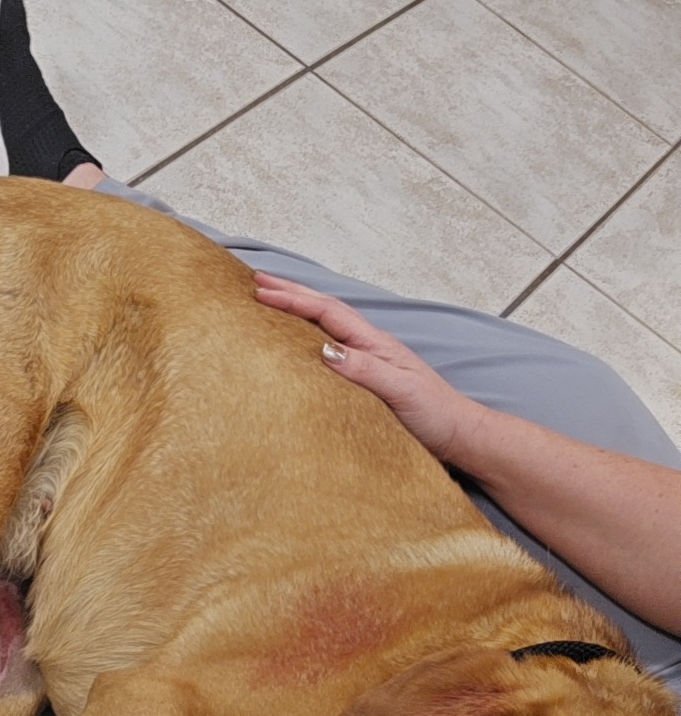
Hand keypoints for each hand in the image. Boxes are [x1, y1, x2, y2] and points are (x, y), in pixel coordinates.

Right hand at [254, 273, 481, 463]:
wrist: (457, 434)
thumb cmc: (435, 413)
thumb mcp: (400, 390)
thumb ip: (365, 369)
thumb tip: (327, 349)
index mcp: (375, 343)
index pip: (327, 313)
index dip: (294, 300)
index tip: (262, 290)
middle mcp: (368, 347)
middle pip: (324, 312)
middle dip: (291, 294)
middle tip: (258, 281)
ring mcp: (367, 363)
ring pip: (325, 328)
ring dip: (297, 312)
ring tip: (271, 302)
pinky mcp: (365, 381)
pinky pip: (329, 351)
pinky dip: (307, 340)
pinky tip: (296, 345)